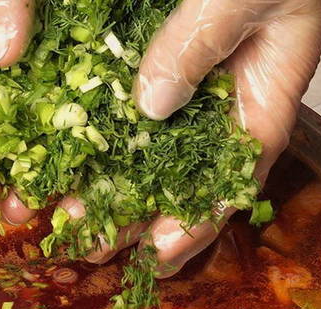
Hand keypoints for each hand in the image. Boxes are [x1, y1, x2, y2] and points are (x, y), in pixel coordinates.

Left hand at [59, 0, 320, 276]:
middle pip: (178, 178)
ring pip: (142, 153)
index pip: (233, 176)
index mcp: (260, 95)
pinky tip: (59, 164)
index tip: (159, 253)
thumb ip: (202, 42)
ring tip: (63, 220)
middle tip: (93, 248)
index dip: (197, 221)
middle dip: (134, 218)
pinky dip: (89, 142)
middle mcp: (218, 103)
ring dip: (103, 189)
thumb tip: (152, 104)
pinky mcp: (146, 65)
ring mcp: (180, 87)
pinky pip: (115, 113)